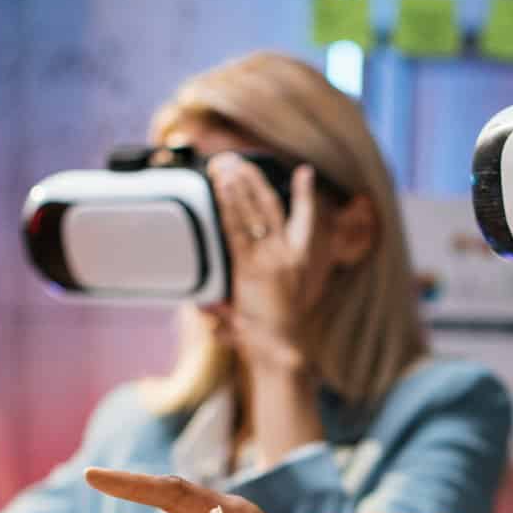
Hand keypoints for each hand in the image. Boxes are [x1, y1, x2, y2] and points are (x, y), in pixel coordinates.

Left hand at [207, 153, 334, 379]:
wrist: (283, 351)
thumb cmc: (275, 337)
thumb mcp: (260, 316)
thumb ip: (234, 308)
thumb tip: (206, 310)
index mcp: (300, 260)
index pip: (307, 220)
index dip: (305, 194)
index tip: (303, 172)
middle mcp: (288, 255)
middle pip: (271, 207)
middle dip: (255, 181)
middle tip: (238, 161)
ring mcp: (270, 260)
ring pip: (253, 212)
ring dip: (238, 186)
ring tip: (225, 166)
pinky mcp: (251, 268)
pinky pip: (236, 230)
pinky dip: (228, 207)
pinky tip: (221, 189)